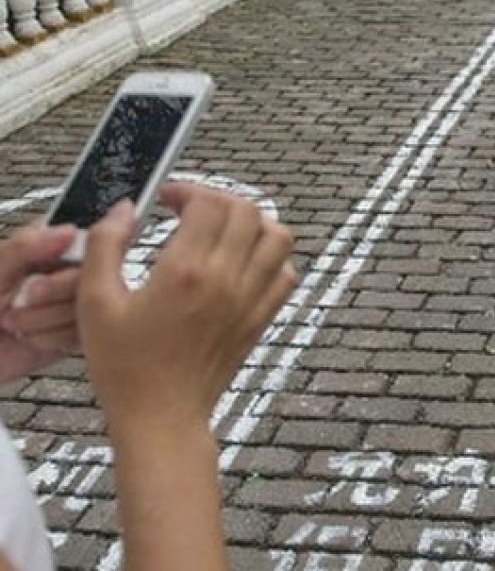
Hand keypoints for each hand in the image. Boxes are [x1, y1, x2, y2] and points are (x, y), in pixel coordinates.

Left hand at [0, 223, 81, 383]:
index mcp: (42, 249)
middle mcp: (60, 274)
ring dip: (51, 319)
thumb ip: (25, 248)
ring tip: (20, 322)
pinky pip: (86, 333)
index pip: (85, 240)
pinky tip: (32, 337)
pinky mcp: (72, 334)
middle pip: (93, 276)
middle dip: (58, 292)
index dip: (79, 256)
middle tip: (28, 297)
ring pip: (92, 306)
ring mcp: (68, 304)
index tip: (55, 270)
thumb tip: (69, 230)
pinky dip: (55, 339)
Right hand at [78, 184, 295, 439]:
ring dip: (254, 223)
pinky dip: (271, 257)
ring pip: (279, 237)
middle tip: (193, 209)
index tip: (167, 198)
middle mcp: (226, 280)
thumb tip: (123, 209)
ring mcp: (250, 299)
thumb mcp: (94, 303)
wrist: (162, 417)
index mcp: (185, 272)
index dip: (188, 189)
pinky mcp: (261, 318)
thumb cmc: (124, 365)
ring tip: (223, 230)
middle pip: (248, 210)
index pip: (209, 203)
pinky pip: (286, 273)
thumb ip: (105, 247)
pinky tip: (241, 262)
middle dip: (220, 199)